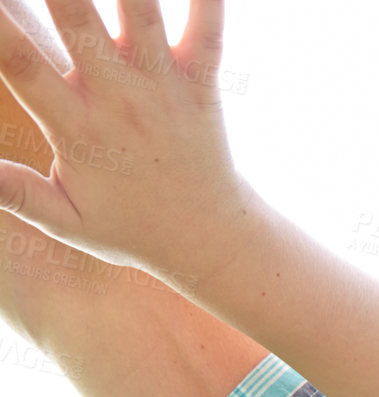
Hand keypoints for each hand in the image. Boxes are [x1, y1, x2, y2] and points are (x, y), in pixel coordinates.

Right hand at [0, 0, 251, 289]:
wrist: (210, 243)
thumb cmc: (132, 229)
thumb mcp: (68, 220)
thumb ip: (17, 191)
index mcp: (77, 129)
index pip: (20, 65)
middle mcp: (119, 100)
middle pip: (75, 19)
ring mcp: (162, 88)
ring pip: (141, 12)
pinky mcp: (200, 84)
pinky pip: (207, 31)